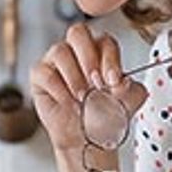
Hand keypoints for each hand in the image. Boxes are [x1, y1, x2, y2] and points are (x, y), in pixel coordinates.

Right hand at [30, 23, 147, 155]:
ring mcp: (55, 61)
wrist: (86, 139)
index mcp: (100, 52)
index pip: (105, 41)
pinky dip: (58, 89)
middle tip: (96, 83)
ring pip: (60, 51)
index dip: (110, 59)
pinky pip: (44, 72)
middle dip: (88, 58)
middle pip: (77, 32)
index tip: (114, 81)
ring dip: (74, 78)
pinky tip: (69, 103)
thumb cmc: (104, 116)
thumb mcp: (128, 103)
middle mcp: (77, 52)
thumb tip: (123, 82)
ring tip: (83, 98)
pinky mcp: (39, 76)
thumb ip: (132, 89)